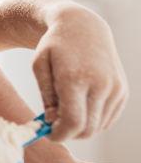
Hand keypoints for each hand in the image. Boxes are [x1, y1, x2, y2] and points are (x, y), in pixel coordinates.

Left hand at [32, 5, 127, 140]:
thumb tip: (53, 122)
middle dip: (69, 134)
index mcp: (75, 77)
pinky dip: (93, 121)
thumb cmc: (54, 46)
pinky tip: (80, 107)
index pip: (73, 121)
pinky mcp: (123, 92)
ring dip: (81, 128)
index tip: (48, 135)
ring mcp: (115, 89)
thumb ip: (46, 97)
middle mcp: (100, 84)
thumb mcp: (39, 66)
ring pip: (99, 127)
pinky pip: (108, 119)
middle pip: (87, 129)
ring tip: (65, 113)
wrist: (83, 27)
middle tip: (54, 127)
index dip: (60, 135)